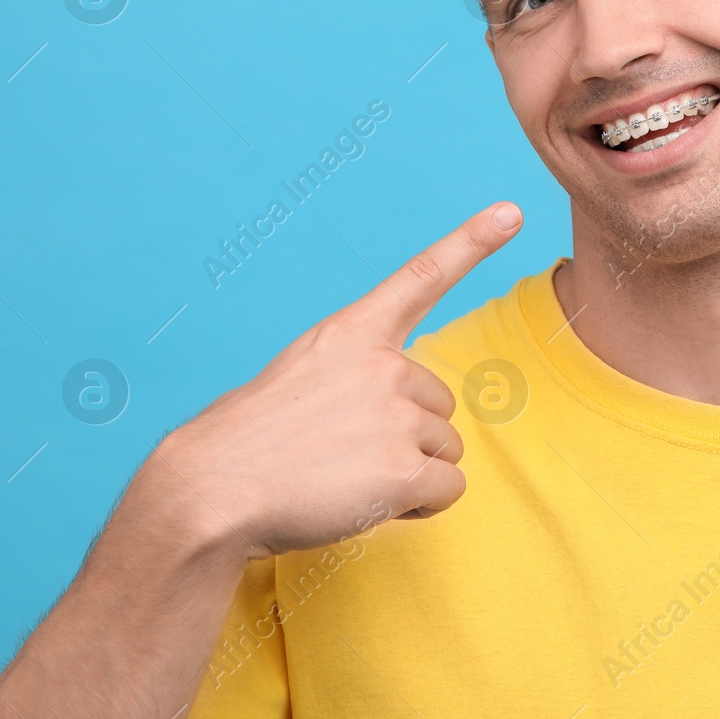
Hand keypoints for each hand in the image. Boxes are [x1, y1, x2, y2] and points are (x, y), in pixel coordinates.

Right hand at [147, 202, 523, 558]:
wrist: (209, 492)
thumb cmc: (248, 443)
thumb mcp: (299, 377)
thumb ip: (354, 377)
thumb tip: (397, 410)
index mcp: (352, 333)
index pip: (421, 277)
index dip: (471, 242)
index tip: (510, 212)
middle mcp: (382, 365)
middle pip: (440, 405)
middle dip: (406, 436)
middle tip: (343, 454)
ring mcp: (396, 416)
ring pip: (446, 449)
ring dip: (410, 473)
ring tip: (346, 478)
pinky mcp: (404, 470)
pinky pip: (449, 490)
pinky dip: (422, 506)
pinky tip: (370, 504)